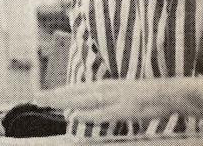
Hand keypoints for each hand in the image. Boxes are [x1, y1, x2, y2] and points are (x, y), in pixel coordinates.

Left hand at [35, 76, 202, 123]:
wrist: (168, 92)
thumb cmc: (142, 96)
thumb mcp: (116, 96)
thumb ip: (98, 103)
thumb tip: (79, 110)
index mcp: (102, 87)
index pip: (74, 90)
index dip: (57, 93)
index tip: (40, 95)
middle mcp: (104, 89)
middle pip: (74, 93)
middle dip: (54, 96)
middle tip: (35, 98)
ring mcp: (113, 97)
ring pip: (83, 99)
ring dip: (64, 100)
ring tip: (47, 101)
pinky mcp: (124, 107)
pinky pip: (103, 112)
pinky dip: (88, 114)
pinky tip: (75, 115)